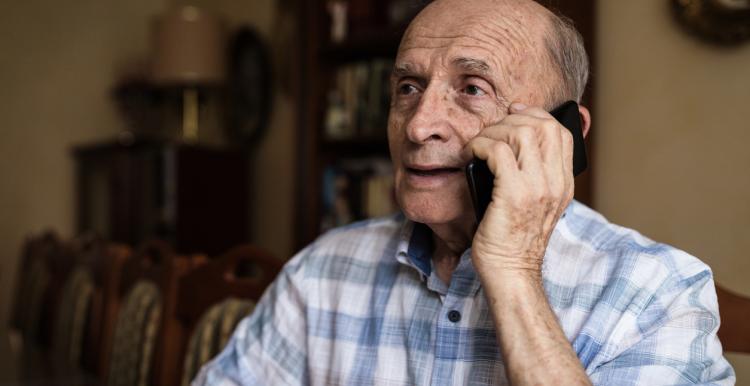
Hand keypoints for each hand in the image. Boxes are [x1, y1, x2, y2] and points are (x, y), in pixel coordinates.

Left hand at [466, 102, 574, 276]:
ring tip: (478, 146)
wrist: (511, 273)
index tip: (511, 117)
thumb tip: (511, 145)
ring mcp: (538, 188)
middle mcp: (556, 183)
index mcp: (563, 184)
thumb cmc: (513, 240)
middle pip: (542, 125)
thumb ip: (531, 177)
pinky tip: (470, 155)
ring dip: (493, 132)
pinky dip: (480, 145)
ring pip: (521, 132)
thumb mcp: (532, 205)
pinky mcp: (514, 194)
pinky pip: (498, 151)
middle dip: (510, 120)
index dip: (535, 116)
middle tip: (488, 134)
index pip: (560, 133)